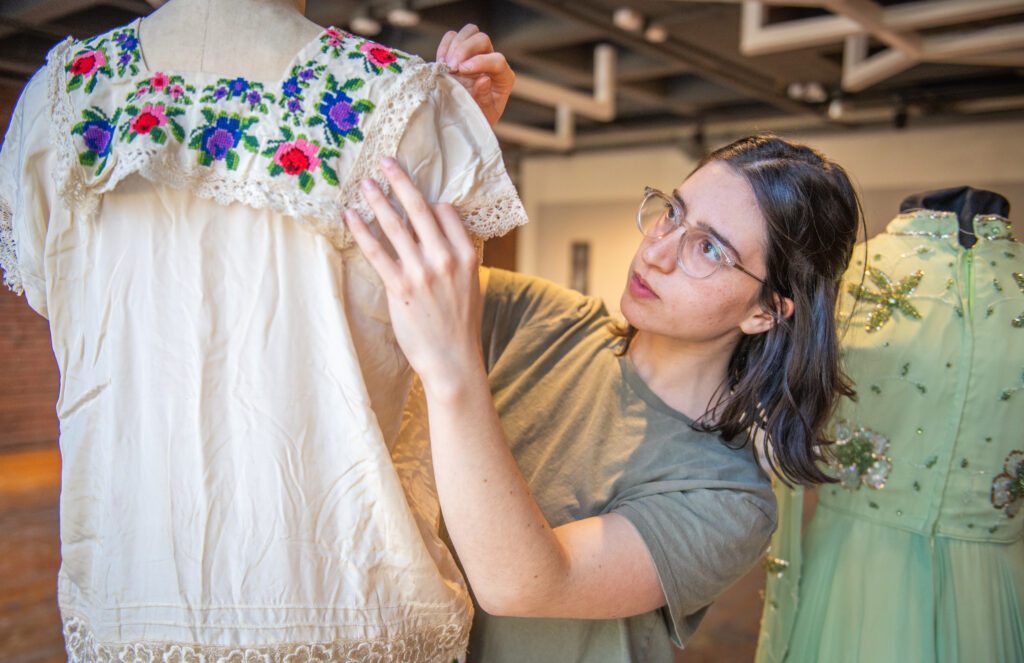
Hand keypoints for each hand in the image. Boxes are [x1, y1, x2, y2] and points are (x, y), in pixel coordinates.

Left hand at [345, 157, 484, 390]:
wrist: (453, 360)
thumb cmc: (460, 325)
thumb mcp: (471, 285)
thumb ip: (458, 257)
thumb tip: (439, 235)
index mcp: (466, 255)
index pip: (445, 212)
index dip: (429, 203)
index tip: (416, 198)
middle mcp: (445, 258)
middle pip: (419, 209)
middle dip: (400, 182)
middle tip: (385, 162)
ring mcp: (422, 272)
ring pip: (395, 226)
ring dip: (377, 200)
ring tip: (364, 184)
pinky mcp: (399, 286)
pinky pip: (376, 251)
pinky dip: (361, 231)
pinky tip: (350, 217)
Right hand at [437, 24, 513, 126]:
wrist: (464, 120)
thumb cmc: (478, 118)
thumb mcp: (484, 115)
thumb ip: (485, 98)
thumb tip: (483, 79)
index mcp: (503, 77)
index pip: (497, 60)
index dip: (480, 62)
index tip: (461, 71)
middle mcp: (491, 61)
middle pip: (482, 39)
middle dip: (464, 50)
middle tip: (451, 68)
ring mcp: (476, 54)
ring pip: (469, 32)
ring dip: (454, 46)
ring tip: (445, 66)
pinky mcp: (460, 52)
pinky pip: (453, 37)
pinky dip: (445, 45)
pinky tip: (441, 62)